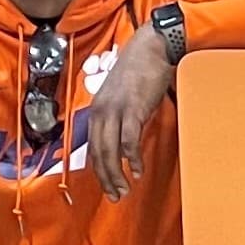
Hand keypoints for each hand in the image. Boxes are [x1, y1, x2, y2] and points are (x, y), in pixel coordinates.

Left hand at [86, 31, 176, 201]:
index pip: (93, 147)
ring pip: (110, 151)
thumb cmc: (141, 70)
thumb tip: (125, 138)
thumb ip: (120, 116)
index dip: (99, 171)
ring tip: (125, 190)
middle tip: (116, 196)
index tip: (108, 187)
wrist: (152, 48)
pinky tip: (137, 169)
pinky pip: (128, 141)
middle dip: (106, 179)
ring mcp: (115, 111)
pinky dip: (132, 158)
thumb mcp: (123, 96)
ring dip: (117, 174)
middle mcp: (101, 112)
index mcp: (97, 110)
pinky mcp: (132, 109)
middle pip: (98, 154)